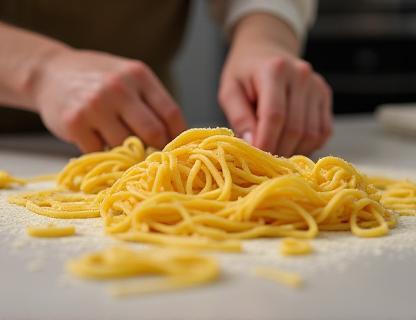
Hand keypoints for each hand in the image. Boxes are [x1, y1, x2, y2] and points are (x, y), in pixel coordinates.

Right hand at [33, 49, 185, 151]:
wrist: (50, 72)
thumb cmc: (98, 79)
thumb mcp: (128, 77)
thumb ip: (150, 102)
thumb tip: (173, 139)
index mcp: (138, 75)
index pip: (171, 113)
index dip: (176, 136)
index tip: (174, 147)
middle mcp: (119, 88)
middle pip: (153, 133)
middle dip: (155, 148)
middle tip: (150, 153)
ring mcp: (95, 106)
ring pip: (126, 146)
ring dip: (126, 151)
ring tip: (118, 142)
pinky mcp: (75, 123)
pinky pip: (100, 152)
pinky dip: (102, 153)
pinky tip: (97, 139)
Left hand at [218, 14, 331, 156]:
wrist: (266, 50)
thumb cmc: (244, 73)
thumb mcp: (230, 91)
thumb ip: (239, 117)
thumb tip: (252, 145)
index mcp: (274, 70)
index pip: (275, 115)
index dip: (266, 142)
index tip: (255, 160)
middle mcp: (301, 76)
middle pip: (295, 128)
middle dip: (278, 151)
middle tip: (262, 162)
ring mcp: (317, 86)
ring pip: (311, 134)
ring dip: (293, 151)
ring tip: (275, 152)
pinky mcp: (325, 96)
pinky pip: (323, 132)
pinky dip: (308, 145)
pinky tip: (290, 144)